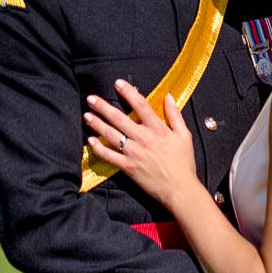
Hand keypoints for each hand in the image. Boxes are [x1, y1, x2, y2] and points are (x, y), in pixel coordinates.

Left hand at [84, 80, 198, 207]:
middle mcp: (144, 138)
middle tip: (91, 98)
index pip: (141, 105)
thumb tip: (168, 96)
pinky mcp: (128, 167)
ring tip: (87, 115)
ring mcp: (134, 153)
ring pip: (111, 135)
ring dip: (97, 124)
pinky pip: (109, 156)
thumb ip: (175, 115)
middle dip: (103, 107)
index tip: (118, 83)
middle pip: (120, 118)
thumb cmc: (184, 162)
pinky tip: (90, 141)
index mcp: (158, 129)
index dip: (128, 93)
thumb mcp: (185, 135)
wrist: (180, 189)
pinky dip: (98, 148)